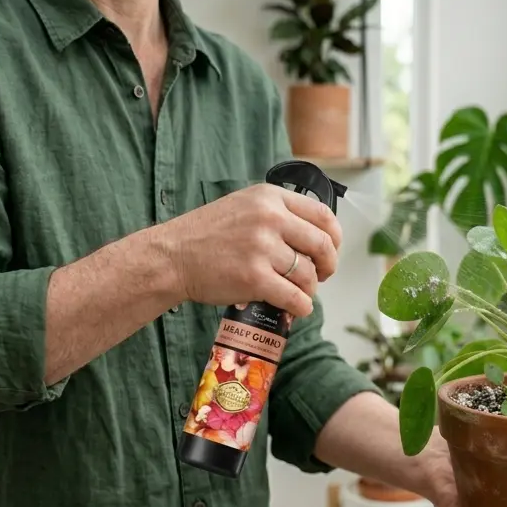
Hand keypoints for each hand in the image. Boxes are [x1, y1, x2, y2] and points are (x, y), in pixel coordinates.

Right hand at [158, 183, 341, 317]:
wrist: (173, 256)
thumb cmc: (205, 235)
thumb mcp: (244, 206)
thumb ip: (276, 213)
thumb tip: (312, 238)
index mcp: (270, 197)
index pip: (323, 215)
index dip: (334, 237)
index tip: (330, 250)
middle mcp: (270, 218)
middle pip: (321, 245)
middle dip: (327, 266)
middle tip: (320, 276)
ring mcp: (262, 248)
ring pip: (308, 274)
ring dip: (309, 289)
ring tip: (298, 293)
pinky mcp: (255, 278)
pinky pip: (294, 297)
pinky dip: (301, 307)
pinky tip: (296, 308)